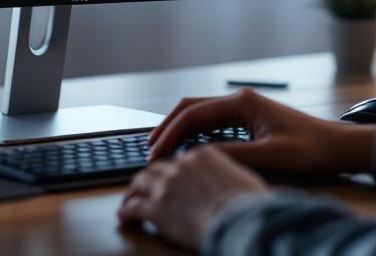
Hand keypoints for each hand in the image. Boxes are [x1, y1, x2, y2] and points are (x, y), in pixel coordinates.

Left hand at [118, 146, 267, 247]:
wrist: (242, 220)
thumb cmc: (251, 204)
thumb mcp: (244, 177)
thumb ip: (228, 172)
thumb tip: (228, 177)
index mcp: (202, 155)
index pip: (179, 159)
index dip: (171, 169)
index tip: (168, 175)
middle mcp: (181, 166)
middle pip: (155, 167)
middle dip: (147, 177)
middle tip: (142, 185)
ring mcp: (166, 186)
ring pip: (138, 183)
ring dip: (132, 192)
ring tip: (128, 200)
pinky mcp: (156, 207)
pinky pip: (132, 207)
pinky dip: (126, 212)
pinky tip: (124, 218)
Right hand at [147, 88, 374, 174]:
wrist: (337, 146)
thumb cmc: (311, 149)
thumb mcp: (271, 156)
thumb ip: (234, 155)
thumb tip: (197, 158)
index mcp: (242, 103)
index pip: (193, 114)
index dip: (170, 134)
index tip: (156, 154)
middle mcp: (240, 100)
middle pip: (190, 109)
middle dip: (167, 128)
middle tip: (150, 150)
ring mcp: (243, 108)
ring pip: (200, 114)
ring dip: (179, 130)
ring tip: (163, 150)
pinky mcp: (248, 119)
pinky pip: (212, 123)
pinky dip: (195, 134)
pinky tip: (189, 149)